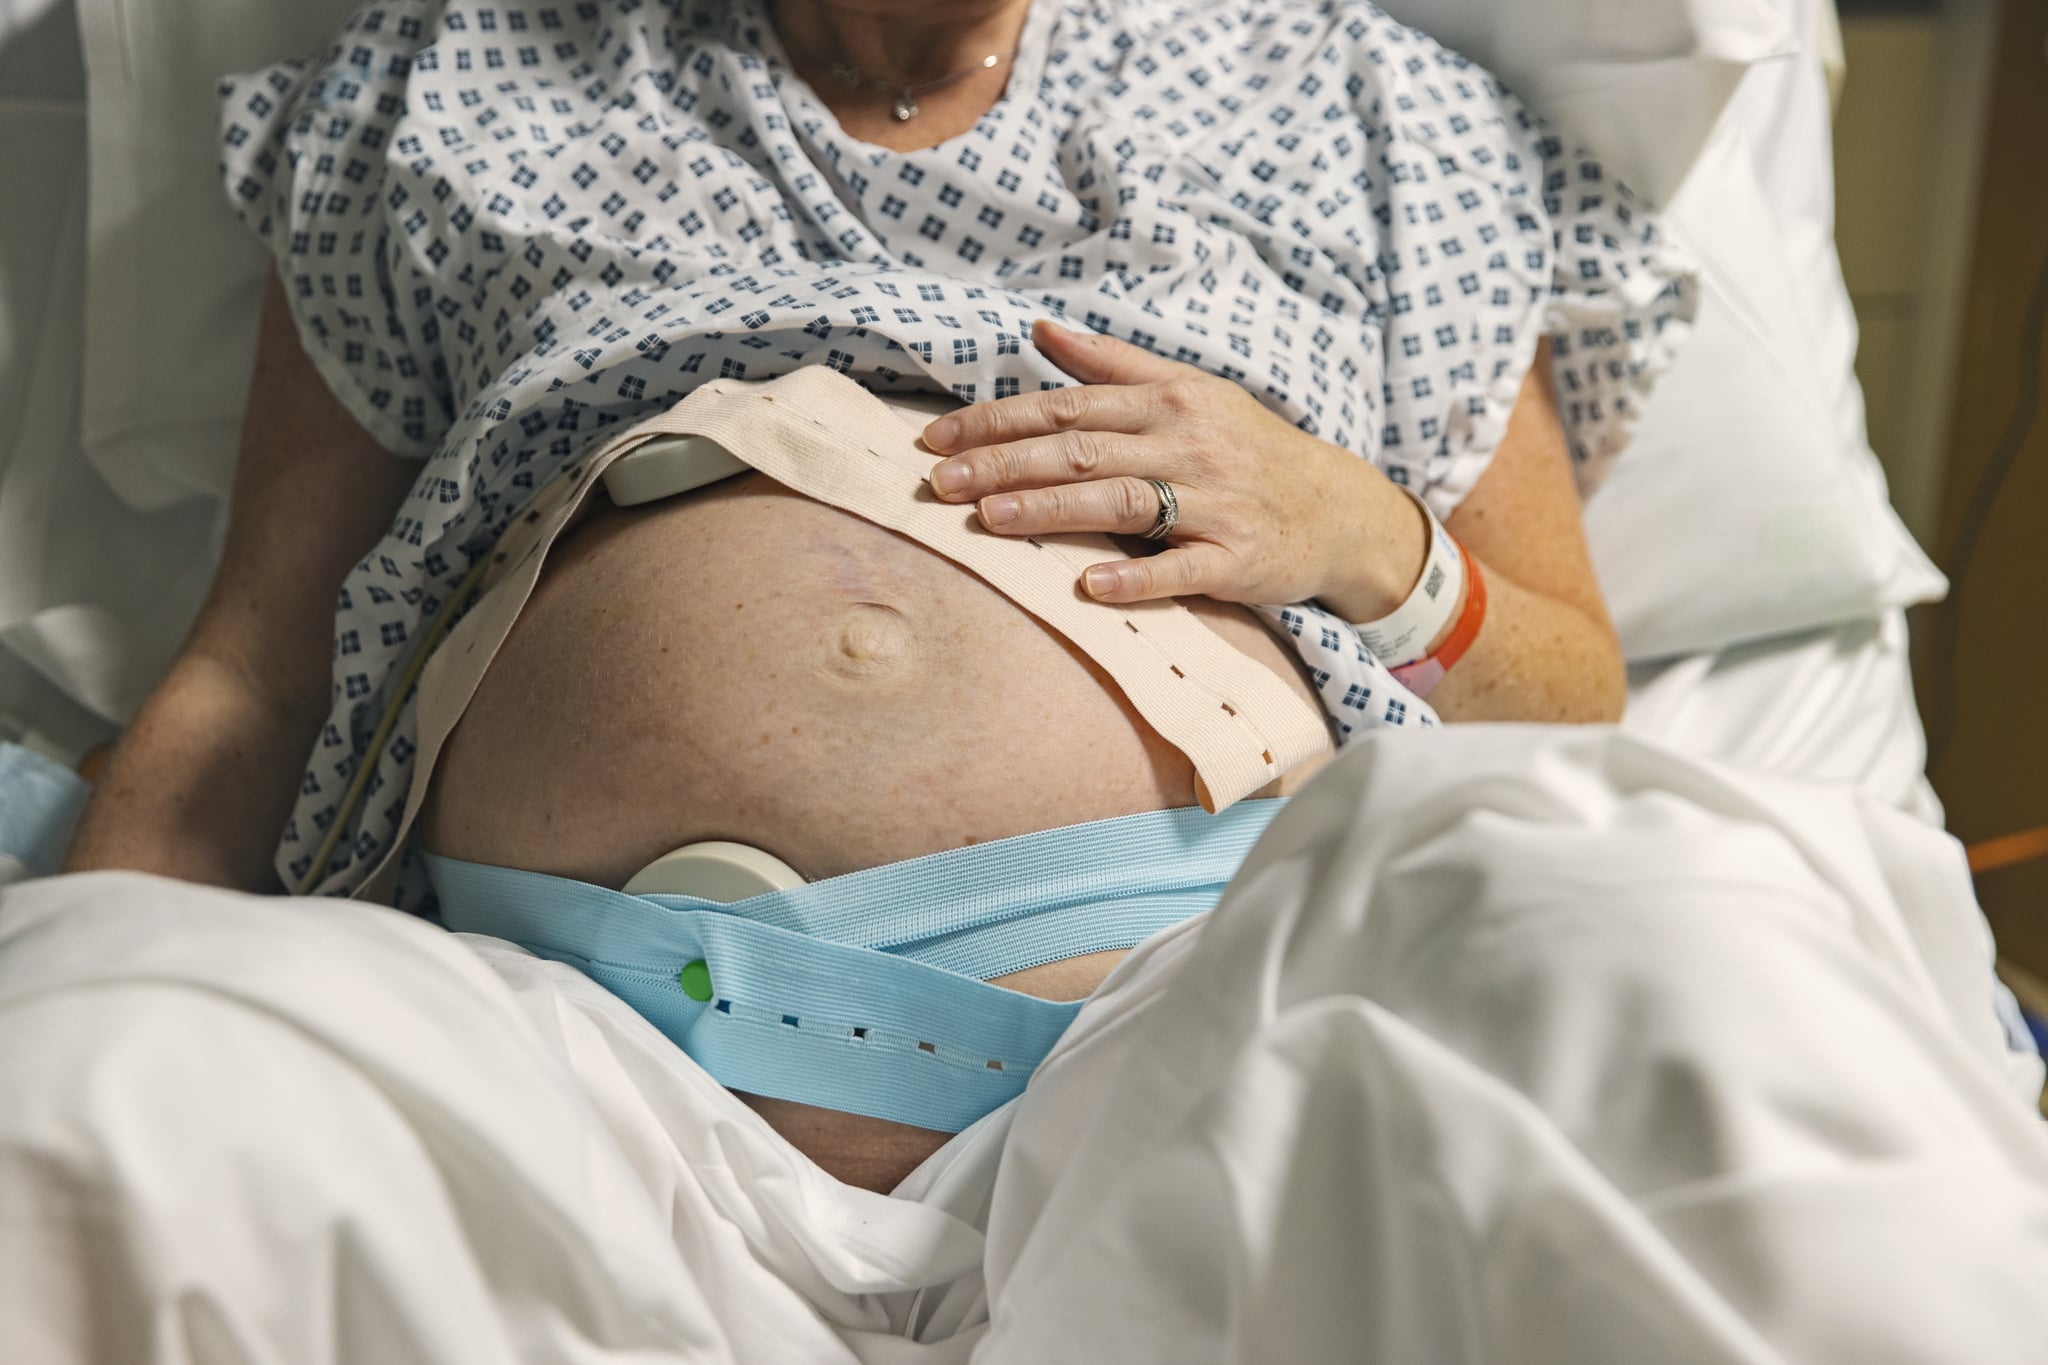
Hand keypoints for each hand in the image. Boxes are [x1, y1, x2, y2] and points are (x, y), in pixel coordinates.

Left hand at [921, 321, 1424, 614]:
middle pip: (1083, 450)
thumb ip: (1113, 365)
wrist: (1339, 509)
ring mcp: (1215, 503)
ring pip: (1122, 502)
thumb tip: (1041, 329)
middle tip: (941, 481)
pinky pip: (1181, 570)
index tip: (937, 439)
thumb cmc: (1249, 449)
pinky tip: (1087, 586)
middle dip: (1006, 464)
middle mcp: (1189, 445)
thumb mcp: (1190, 393)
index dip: (999, 422)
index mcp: (1169, 402)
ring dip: (1053, 511)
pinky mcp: (1238, 559)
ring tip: (990, 520)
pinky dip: (1135, 578)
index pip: (1068, 405)